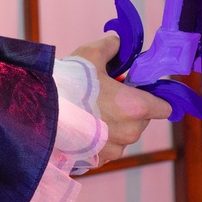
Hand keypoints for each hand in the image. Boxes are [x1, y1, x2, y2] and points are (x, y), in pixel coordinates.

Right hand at [70, 32, 172, 166]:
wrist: (37, 111)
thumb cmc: (67, 83)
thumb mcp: (90, 56)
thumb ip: (110, 47)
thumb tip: (118, 41)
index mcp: (135, 106)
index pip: (164, 108)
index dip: (154, 98)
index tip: (140, 91)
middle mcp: (130, 132)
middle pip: (142, 120)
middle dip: (130, 110)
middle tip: (108, 96)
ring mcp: (114, 149)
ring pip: (124, 135)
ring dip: (115, 125)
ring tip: (91, 112)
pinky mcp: (98, 160)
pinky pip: (108, 148)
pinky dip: (100, 139)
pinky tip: (83, 126)